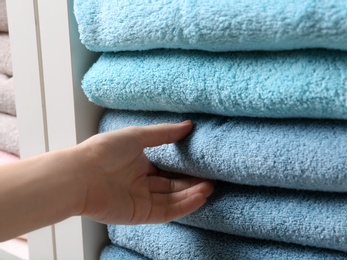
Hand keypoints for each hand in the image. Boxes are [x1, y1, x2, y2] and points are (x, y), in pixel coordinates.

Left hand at [74, 120, 213, 223]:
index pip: (168, 171)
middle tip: (213, 179)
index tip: (204, 165)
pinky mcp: (140, 214)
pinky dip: (184, 206)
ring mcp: (142, 200)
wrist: (81, 174)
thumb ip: (164, 133)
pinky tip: (199, 197)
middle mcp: (142, 184)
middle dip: (193, 184)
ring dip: (192, 195)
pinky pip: (167, 212)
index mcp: (140, 166)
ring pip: (173, 200)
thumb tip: (188, 125)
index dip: (186, 170)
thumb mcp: (137, 136)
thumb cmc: (104, 151)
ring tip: (210, 187)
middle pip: (173, 187)